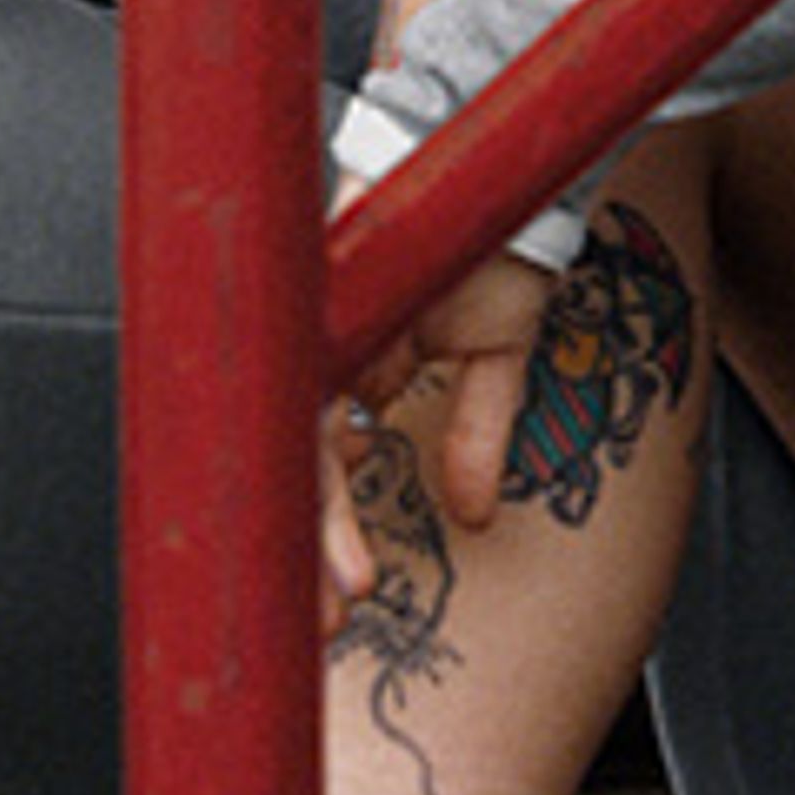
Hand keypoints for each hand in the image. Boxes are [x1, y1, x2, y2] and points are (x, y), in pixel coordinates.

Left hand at [319, 242, 563, 637]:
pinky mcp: (327, 294)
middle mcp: (320, 343)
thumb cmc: (495, 242)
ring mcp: (318, 321)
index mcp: (347, 361)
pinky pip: (307, 384)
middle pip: (288, 467)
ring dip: (317, 526)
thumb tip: (471, 514)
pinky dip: (324, 451)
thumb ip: (477, 432)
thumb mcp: (495, 352)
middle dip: (300, 559)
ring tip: (345, 591)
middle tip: (318, 633)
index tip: (336, 610)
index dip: (319, 541)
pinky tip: (351, 500)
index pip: (314, 467)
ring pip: (292, 440)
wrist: (506, 160)